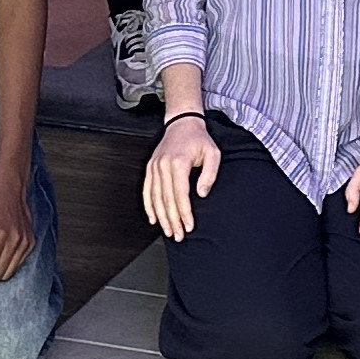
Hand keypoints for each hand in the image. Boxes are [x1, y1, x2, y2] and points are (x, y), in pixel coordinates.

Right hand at [143, 113, 222, 238]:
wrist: (182, 123)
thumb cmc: (199, 139)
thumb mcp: (213, 153)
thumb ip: (210, 174)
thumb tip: (202, 193)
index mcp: (178, 162)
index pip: (180, 193)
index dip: (184, 212)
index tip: (189, 226)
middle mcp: (163, 165)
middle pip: (166, 199)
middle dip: (173, 220)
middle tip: (179, 235)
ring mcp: (154, 166)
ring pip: (155, 198)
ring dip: (161, 217)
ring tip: (168, 232)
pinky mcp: (150, 168)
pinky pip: (147, 191)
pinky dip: (149, 206)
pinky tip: (154, 219)